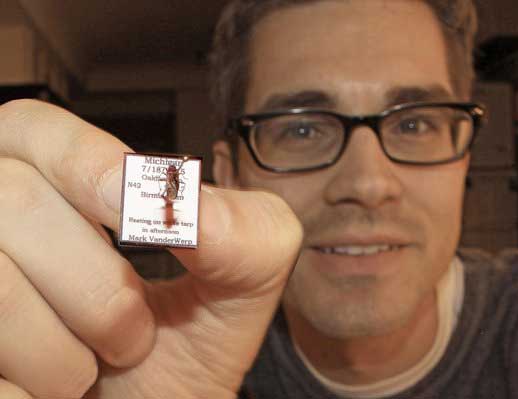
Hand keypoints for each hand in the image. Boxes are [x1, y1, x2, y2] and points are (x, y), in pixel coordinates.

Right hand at [0, 99, 302, 398]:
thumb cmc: (184, 343)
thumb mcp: (237, 282)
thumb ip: (243, 231)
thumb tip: (186, 203)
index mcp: (52, 180)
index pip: (36, 127)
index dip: (88, 164)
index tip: (140, 217)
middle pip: (14, 201)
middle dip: (99, 288)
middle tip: (135, 335)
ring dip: (62, 354)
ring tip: (88, 368)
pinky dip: (28, 392)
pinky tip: (43, 389)